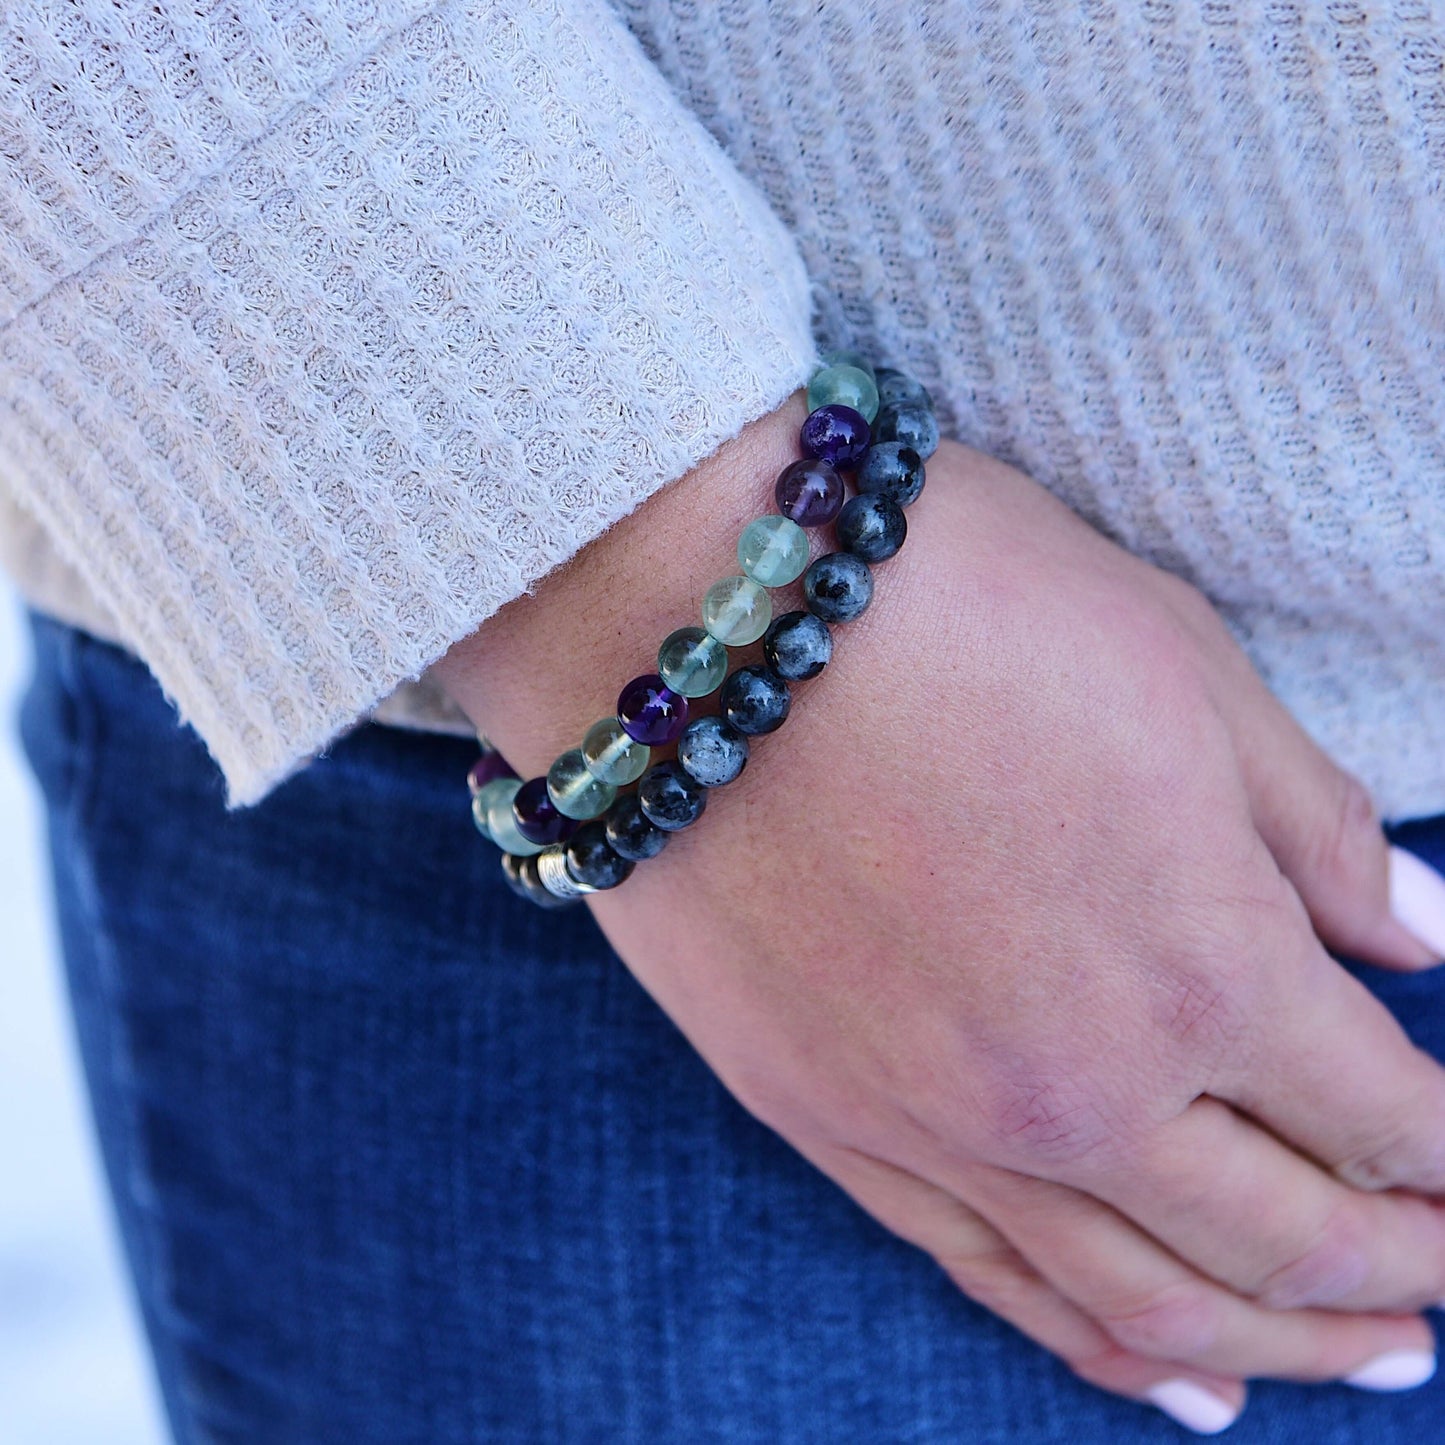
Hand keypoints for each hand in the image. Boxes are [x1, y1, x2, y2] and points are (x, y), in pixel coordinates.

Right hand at [437, 393, 1444, 1430]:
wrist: (695, 618)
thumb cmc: (953, 604)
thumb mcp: (1181, 666)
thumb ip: (1311, 826)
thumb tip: (1418, 933)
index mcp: (1200, 965)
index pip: (1383, 1113)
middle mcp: (1081, 1087)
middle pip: (1285, 1240)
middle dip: (1399, 1273)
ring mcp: (942, 1125)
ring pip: (1144, 1301)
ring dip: (1277, 1344)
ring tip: (1358, 1364)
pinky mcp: (828, 1124)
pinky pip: (984, 1276)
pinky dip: (1094, 1345)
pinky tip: (1163, 1375)